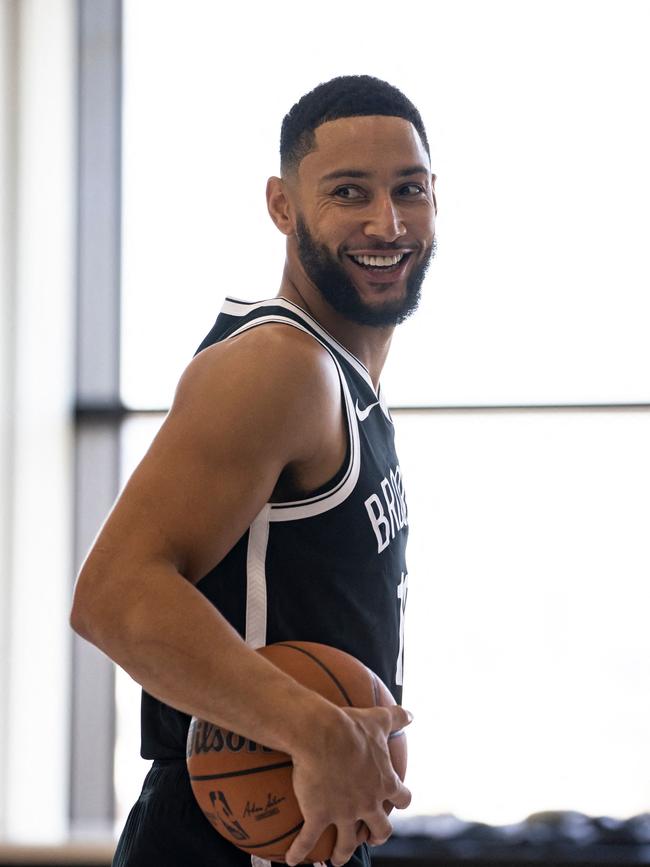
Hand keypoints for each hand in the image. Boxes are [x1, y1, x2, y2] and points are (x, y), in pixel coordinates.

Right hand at [284, 704, 412, 865]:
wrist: (321, 734)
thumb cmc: (351, 726)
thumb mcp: (378, 719)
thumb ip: (396, 717)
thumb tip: (410, 714)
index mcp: (383, 781)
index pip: (401, 798)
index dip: (399, 801)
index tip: (395, 802)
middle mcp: (368, 802)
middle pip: (381, 829)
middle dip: (377, 835)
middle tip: (370, 837)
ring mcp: (344, 813)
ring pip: (348, 843)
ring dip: (343, 853)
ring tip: (337, 859)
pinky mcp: (319, 816)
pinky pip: (309, 841)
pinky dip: (300, 852)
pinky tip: (293, 859)